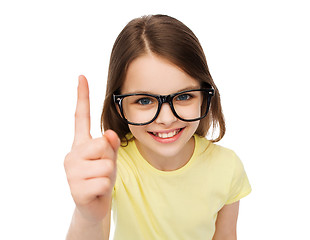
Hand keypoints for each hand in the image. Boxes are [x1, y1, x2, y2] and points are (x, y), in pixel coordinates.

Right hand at [64, 75, 119, 222]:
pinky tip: (96, 191)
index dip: (83, 96)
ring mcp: (71, 171)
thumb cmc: (102, 177)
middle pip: (102, 144)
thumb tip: (108, 134)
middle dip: (109, 158)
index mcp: (80, 144)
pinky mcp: (75, 188)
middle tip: (102, 170)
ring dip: (109, 174)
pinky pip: (104, 181)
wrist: (94, 206)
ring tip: (99, 180)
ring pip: (106, 164)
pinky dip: (105, 188)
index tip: (82, 76)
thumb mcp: (110, 158)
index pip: (81, 116)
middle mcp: (72, 154)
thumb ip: (110, 145)